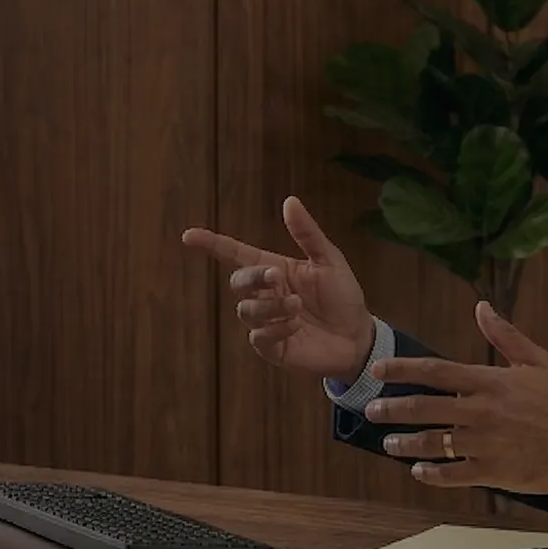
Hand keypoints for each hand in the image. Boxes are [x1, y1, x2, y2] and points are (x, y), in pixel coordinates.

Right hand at [182, 196, 372, 381]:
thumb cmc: (342, 297)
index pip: (235, 254)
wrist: (358, 337)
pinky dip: (277, 327)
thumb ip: (307, 234)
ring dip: (270, 305)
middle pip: (238, 282)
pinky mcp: (272, 347)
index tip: (189, 236)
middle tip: (278, 277)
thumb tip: (289, 201)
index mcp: (274, 270)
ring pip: (246, 310)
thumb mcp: (329, 261)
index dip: (212, 244)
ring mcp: (266, 322)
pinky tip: (296, 325)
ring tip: (297, 305)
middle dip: (253, 278)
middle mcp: (265, 295)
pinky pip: (259, 336)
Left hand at [362, 302, 547, 495]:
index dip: (402, 370)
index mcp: (488, 382)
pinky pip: (453, 474)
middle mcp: (480, 411)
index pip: (435, 372)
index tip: (378, 370)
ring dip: (406, 444)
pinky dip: (431, 474)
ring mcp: (484, 443)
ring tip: (388, 444)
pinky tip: (419, 471)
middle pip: (424, 408)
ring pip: (433, 443)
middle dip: (392, 409)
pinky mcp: (492, 471)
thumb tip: (481, 306)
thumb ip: (505, 335)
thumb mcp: (537, 361)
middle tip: (371, 411)